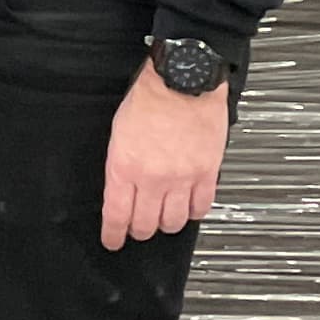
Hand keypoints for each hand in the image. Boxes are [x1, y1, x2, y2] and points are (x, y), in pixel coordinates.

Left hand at [101, 57, 227, 250]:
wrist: (183, 78)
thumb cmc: (150, 96)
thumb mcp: (119, 131)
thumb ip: (121, 164)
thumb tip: (123, 189)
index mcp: (124, 166)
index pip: (116, 216)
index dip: (114, 235)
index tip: (113, 241)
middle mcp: (152, 178)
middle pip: (145, 224)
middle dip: (139, 230)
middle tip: (139, 227)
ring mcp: (181, 178)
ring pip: (174, 222)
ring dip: (166, 223)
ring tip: (164, 216)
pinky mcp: (206, 173)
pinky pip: (201, 207)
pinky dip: (194, 212)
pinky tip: (189, 207)